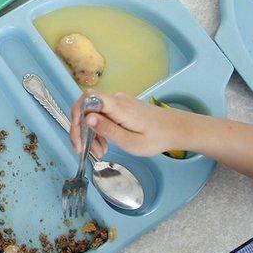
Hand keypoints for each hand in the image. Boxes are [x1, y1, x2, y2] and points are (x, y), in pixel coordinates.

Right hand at [68, 92, 191, 158]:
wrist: (176, 129)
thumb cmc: (157, 138)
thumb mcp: (132, 142)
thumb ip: (108, 130)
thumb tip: (87, 117)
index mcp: (118, 107)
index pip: (87, 99)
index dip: (76, 116)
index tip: (78, 138)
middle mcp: (115, 100)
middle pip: (86, 108)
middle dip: (81, 130)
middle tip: (86, 151)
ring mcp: (118, 102)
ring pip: (93, 113)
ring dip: (90, 133)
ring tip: (100, 152)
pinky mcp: (120, 107)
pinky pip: (102, 115)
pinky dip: (99, 130)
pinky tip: (105, 145)